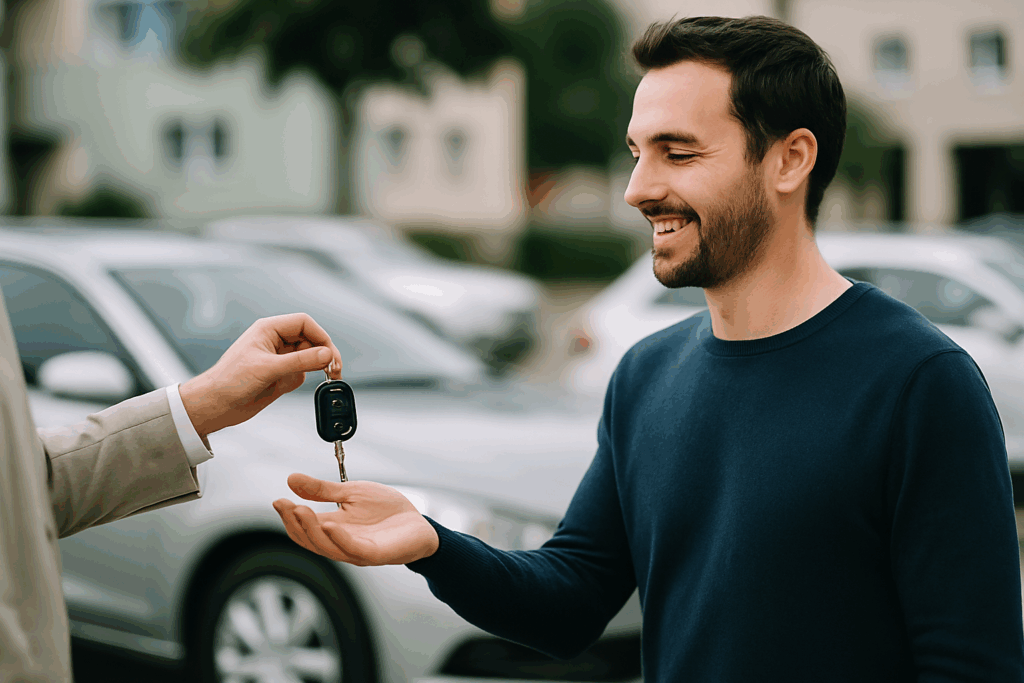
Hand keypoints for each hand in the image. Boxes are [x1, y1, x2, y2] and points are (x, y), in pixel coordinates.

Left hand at [179, 313, 342, 436]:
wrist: (215, 406)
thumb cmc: (230, 381)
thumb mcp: (269, 369)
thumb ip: (301, 361)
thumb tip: (327, 355)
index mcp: (268, 330)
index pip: (304, 323)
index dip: (321, 337)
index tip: (330, 354)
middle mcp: (275, 341)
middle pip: (310, 339)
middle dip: (323, 354)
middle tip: (334, 370)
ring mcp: (278, 358)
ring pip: (308, 356)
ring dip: (315, 367)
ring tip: (317, 378)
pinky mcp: (280, 375)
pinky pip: (301, 372)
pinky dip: (303, 379)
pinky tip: (289, 386)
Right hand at [273, 473, 439, 565]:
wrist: (419, 523)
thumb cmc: (387, 510)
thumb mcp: (351, 492)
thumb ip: (322, 490)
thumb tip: (291, 479)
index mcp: (333, 528)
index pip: (303, 527)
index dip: (289, 515)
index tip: (279, 499)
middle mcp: (341, 542)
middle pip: (309, 539)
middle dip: (295, 523)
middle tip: (287, 505)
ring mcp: (357, 550)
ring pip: (327, 546)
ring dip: (312, 530)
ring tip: (302, 511)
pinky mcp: (375, 553)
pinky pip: (353, 549)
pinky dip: (339, 538)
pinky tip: (330, 525)